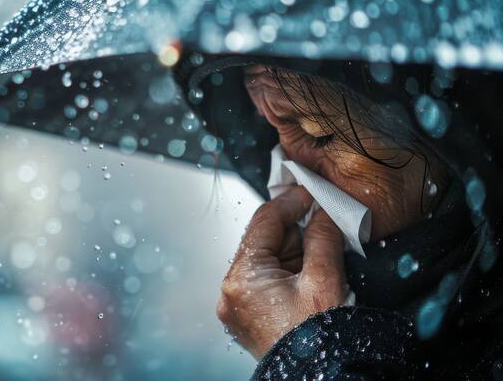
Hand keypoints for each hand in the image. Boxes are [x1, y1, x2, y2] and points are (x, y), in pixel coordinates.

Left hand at [216, 186, 348, 358]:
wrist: (321, 378)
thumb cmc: (319, 339)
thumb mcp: (325, 280)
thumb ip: (322, 237)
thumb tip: (321, 212)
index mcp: (242, 280)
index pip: (263, 223)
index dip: (289, 203)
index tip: (308, 193)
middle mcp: (230, 292)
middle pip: (262, 241)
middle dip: (293, 230)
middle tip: (321, 220)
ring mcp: (236, 306)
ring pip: (263, 260)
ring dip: (292, 251)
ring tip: (320, 253)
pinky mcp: (246, 317)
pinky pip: (263, 280)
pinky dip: (285, 270)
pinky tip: (308, 272)